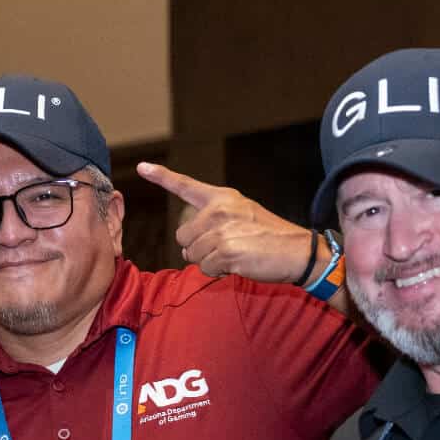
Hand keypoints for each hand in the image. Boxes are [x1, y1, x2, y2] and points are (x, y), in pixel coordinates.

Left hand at [138, 162, 315, 284]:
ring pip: (192, 255)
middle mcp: (218, 210)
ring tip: (236, 254)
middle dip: (198, 248)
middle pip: (183, 236)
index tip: (142, 167)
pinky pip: (205, 268)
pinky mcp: (226, 251)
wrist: (297, 251)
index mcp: (222, 197)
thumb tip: (188, 247)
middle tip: (226, 247)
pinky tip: (238, 264)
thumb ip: (214, 222)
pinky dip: (219, 272)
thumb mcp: (242, 216)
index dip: (162, 177)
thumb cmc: (269, 237)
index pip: (185, 186)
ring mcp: (221, 230)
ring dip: (210, 261)